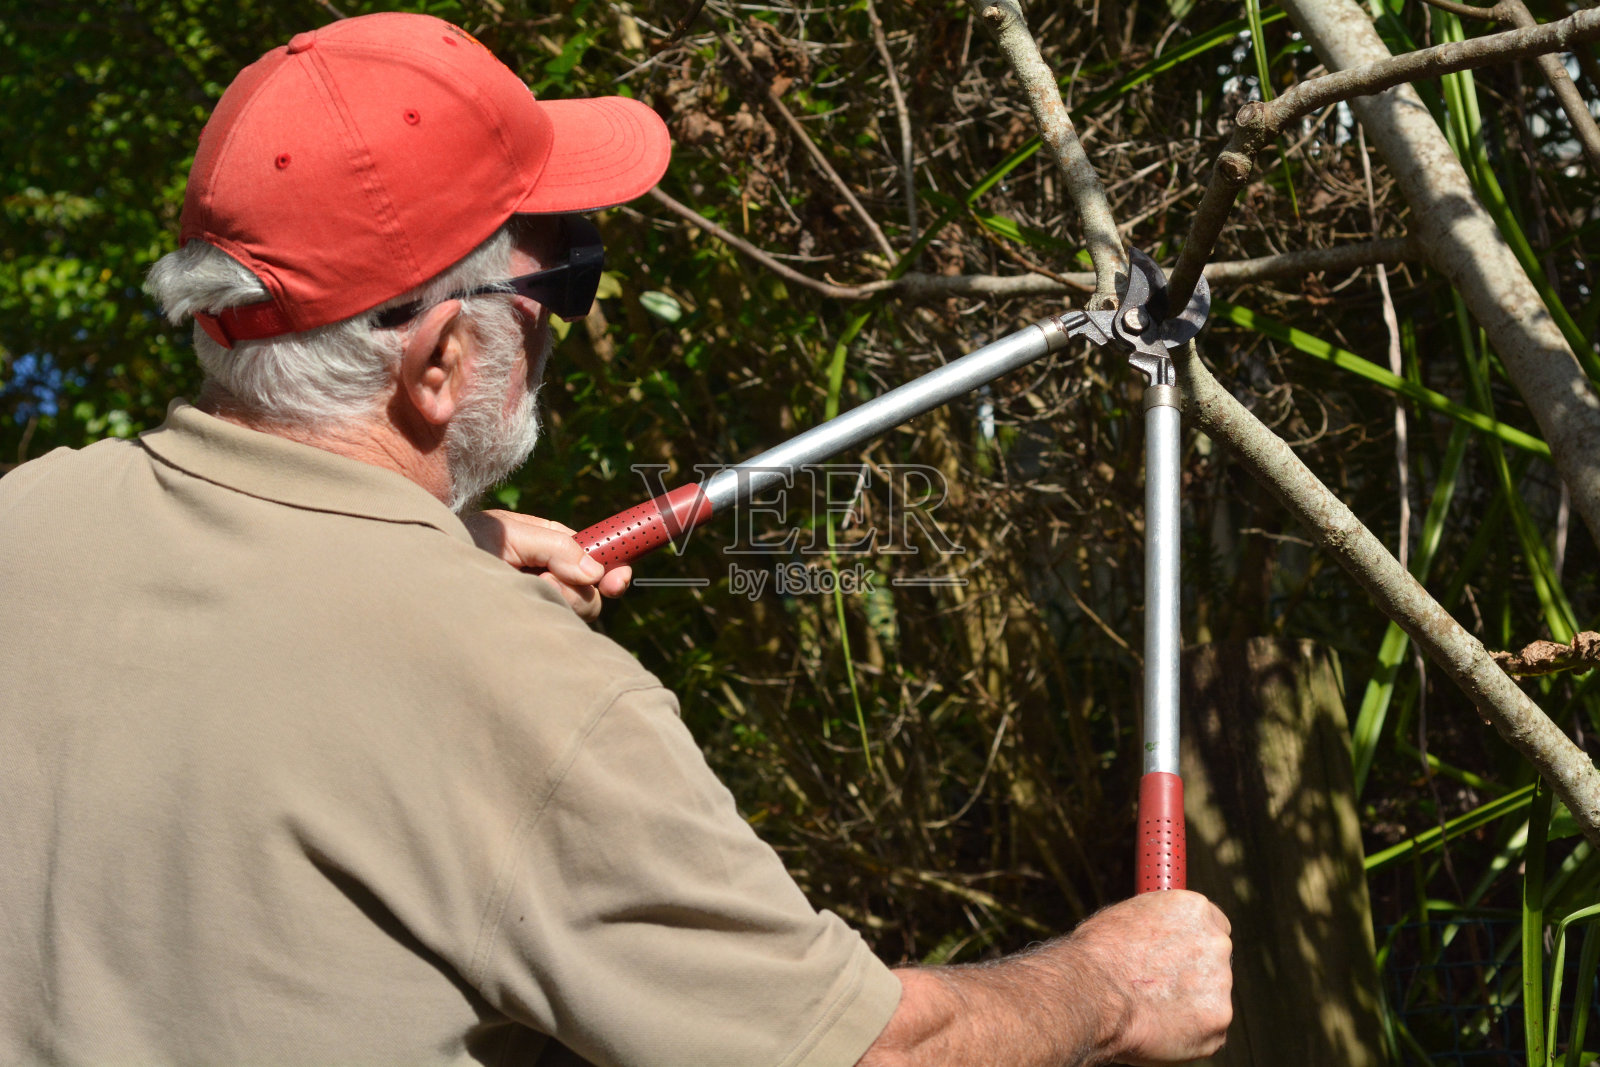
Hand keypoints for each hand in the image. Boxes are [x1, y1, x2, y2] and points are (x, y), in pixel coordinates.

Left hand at [463, 510, 631, 621]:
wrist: (423, 574)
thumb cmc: (461, 544)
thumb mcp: (508, 535)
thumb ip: (554, 548)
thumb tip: (595, 572)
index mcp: (548, 545)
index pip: (593, 556)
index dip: (611, 566)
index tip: (617, 580)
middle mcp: (547, 574)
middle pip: (589, 590)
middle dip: (575, 590)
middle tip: (547, 583)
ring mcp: (538, 600)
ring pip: (575, 610)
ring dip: (554, 600)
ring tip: (518, 590)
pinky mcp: (528, 623)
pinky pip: (553, 627)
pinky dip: (541, 617)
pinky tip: (516, 608)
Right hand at [1067, 890, 1232, 1065]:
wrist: (1091, 993)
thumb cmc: (1096, 955)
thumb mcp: (1126, 917)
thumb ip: (1157, 926)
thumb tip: (1157, 935)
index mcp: (1193, 908)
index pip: (1213, 922)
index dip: (1194, 940)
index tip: (1182, 953)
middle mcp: (1216, 941)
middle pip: (1215, 960)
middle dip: (1194, 974)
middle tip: (1161, 987)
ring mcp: (1221, 982)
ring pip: (1210, 998)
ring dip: (1188, 1004)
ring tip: (1148, 1007)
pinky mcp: (1219, 1020)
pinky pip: (1209, 1030)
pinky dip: (1188, 1033)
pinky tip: (1157, 1025)